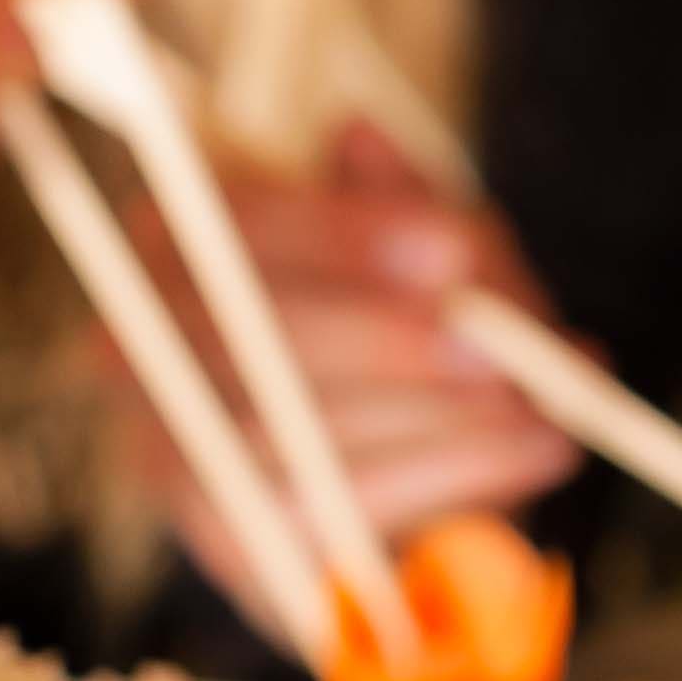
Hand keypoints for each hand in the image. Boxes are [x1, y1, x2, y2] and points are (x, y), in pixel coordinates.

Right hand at [199, 127, 581, 535]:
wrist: (403, 494)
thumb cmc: (408, 348)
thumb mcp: (422, 258)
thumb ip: (403, 200)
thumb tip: (357, 134)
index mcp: (175, 249)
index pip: (233, 222)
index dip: (345, 231)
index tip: (457, 246)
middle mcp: (136, 349)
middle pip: (245, 333)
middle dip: (384, 338)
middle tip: (497, 350)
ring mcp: (170, 454)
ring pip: (287, 434)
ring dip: (434, 419)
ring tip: (545, 412)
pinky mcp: (226, 546)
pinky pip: (328, 517)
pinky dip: (447, 479)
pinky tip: (534, 454)